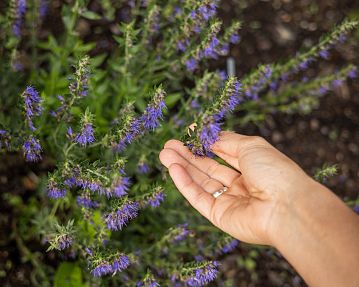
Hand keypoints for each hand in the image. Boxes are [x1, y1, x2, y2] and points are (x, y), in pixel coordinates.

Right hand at [159, 131, 312, 244]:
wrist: (287, 207)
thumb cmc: (274, 171)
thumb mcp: (251, 146)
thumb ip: (227, 141)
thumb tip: (209, 135)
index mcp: (252, 166)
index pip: (223, 153)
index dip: (205, 144)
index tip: (187, 134)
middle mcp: (240, 184)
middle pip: (208, 168)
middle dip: (188, 155)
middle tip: (168, 144)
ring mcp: (229, 201)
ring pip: (200, 182)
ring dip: (182, 167)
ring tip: (164, 153)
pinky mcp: (219, 216)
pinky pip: (198, 198)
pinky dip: (184, 183)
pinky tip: (173, 168)